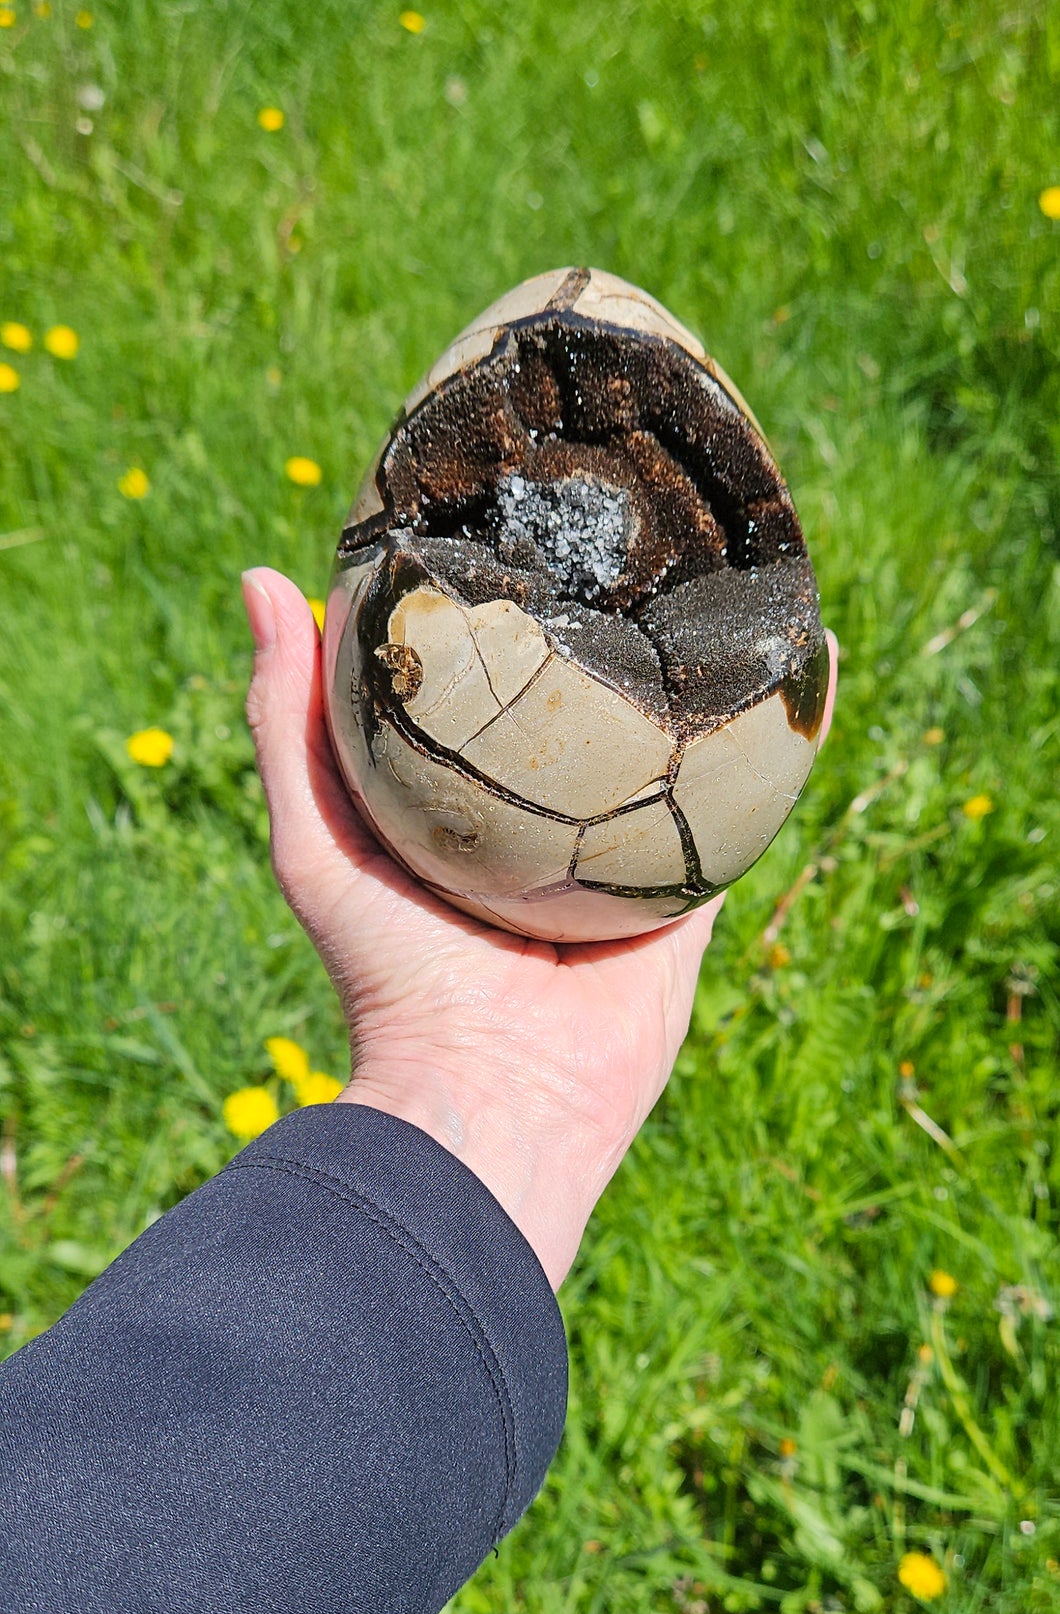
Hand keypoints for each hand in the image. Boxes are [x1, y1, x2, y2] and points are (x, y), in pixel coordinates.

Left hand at [243, 570, 836, 1288]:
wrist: (493, 1095)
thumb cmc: (390, 972)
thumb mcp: (315, 837)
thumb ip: (287, 720)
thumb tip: (269, 578)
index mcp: (456, 809)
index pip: (479, 691)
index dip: (490, 611)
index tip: (501, 518)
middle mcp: (541, 827)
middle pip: (580, 710)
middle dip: (605, 631)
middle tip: (626, 532)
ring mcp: (620, 856)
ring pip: (667, 748)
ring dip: (693, 676)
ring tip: (717, 574)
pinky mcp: (687, 890)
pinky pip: (740, 805)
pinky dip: (772, 739)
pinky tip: (801, 662)